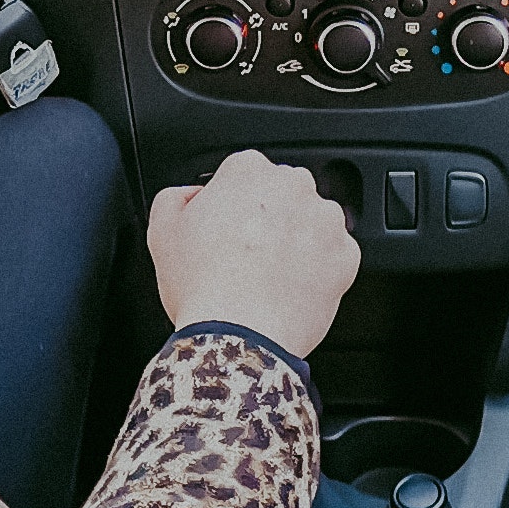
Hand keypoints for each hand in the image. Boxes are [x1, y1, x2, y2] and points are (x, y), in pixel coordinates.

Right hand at [149, 149, 359, 359]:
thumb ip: (175, 198)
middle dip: (269, 217)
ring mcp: (324, 220)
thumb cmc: (201, 286)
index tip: (226, 227)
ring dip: (298, 239)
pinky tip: (293, 286)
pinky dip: (320, 268)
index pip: (244, 173)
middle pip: (282, 192)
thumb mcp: (162, 232)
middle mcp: (292, 186)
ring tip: (271, 273)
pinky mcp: (346, 254)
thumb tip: (191, 195)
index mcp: (247, 171)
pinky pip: (335, 254)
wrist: (239, 336)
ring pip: (313, 221)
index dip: (231, 204)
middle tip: (246, 253)